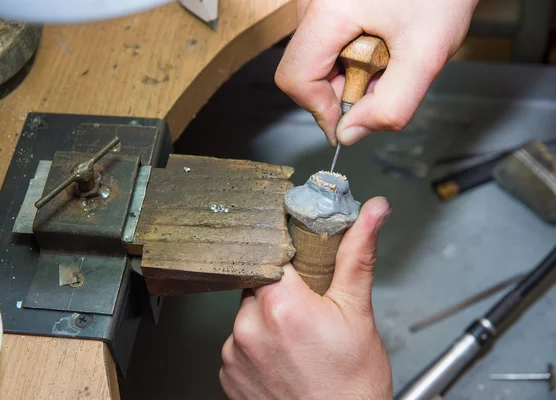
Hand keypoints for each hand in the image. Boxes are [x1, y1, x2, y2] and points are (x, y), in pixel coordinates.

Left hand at [220, 197, 392, 399]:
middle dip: (280, 291)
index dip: (286, 256)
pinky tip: (281, 359)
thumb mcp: (358, 312)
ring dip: (266, 320)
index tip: (298, 263)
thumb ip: (357, 254)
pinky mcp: (227, 376)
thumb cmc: (352, 383)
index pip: (270, 254)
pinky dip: (256, 346)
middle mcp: (248, 328)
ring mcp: (234, 355)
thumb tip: (372, 212)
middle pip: (257, 285)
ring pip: (246, 316)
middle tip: (306, 309)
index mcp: (280, 305)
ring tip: (296, 341)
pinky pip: (237, 345)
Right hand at [275, 0, 478, 145]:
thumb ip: (391, 105)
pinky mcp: (326, 1)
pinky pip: (326, 42)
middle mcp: (313, 1)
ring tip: (387, 53)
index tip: (347, 123)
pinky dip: (351, 54)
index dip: (320, 110)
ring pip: (316, 58)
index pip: (296, 78)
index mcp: (329, 10)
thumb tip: (349, 133)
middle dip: (344, 86)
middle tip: (385, 75)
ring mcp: (318, 0)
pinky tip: (379, 41)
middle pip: (307, 69)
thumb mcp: (426, 57)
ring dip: (350, 70)